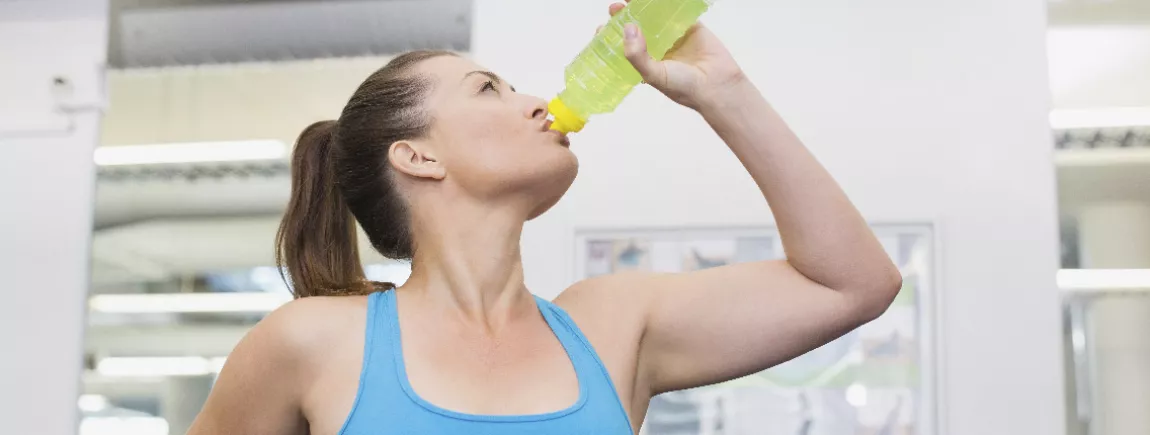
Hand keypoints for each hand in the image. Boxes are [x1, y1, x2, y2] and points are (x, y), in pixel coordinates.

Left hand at [604, 1, 747, 110]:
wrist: (717, 86)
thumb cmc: (684, 87)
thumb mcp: (654, 75)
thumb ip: (637, 55)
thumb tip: (628, 28)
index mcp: (645, 62)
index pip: (623, 46)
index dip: (611, 37)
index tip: (601, 30)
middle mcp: (656, 47)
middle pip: (636, 27)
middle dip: (623, 17)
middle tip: (614, 9)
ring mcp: (672, 35)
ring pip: (654, 16)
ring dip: (641, 6)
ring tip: (628, 0)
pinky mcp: (689, 25)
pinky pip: (676, 9)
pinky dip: (666, 2)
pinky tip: (652, 0)